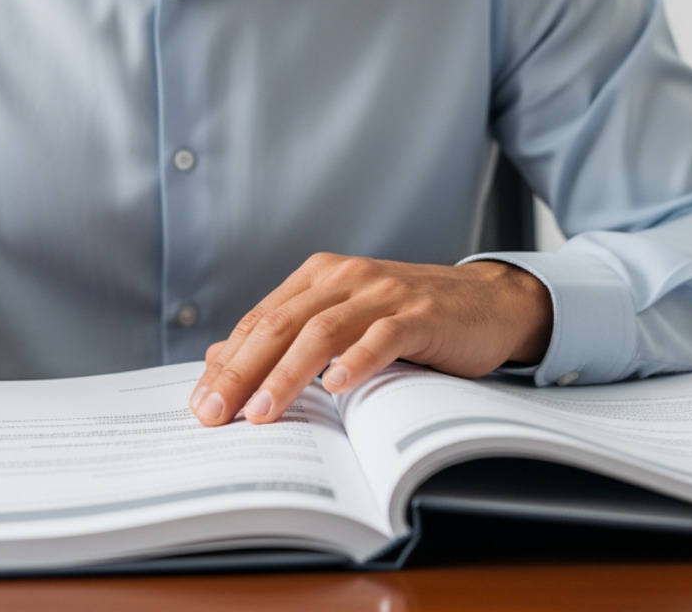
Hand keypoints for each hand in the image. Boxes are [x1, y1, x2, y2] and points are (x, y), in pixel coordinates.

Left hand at [189, 254, 552, 425]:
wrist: (489, 302)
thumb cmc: (411, 318)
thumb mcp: (344, 320)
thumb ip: (288, 334)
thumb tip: (220, 359)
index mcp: (321, 277)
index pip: (262, 321)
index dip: (228, 362)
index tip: (202, 403)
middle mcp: (346, 278)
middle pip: (281, 325)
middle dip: (242, 372)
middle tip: (215, 414)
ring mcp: (385, 294)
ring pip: (323, 331)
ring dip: (288, 374)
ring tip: (263, 412)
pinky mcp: (422, 314)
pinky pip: (383, 336)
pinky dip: (357, 360)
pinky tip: (337, 386)